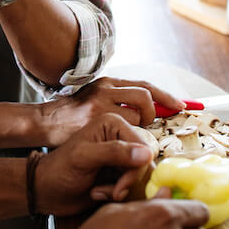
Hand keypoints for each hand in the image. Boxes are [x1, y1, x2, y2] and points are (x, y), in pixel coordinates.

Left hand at [33, 114, 153, 216]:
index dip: (135, 171)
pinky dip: (117, 194)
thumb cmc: (59, 170)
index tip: (120, 187)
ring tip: (99, 191)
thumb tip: (146, 154)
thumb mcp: (84, 158)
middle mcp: (120, 137)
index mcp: (114, 124)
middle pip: (144, 164)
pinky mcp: (118, 173)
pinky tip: (98, 193)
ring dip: (121, 190)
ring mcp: (120, 156)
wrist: (46, 189)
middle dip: (128, 183)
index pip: (144, 149)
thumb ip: (114, 153)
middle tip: (111, 192)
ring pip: (139, 177)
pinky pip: (132, 186)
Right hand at [37, 77, 184, 146]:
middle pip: (145, 95)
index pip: (145, 86)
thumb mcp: (95, 100)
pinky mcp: (93, 119)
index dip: (166, 96)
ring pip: (137, 114)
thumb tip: (149, 111)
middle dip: (157, 110)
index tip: (185, 105)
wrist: (43, 122)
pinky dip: (128, 139)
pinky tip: (120, 145)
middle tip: (155, 124)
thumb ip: (118, 102)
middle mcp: (106, 89)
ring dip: (140, 128)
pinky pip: (122, 129)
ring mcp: (100, 103)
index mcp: (108, 83)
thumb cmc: (71, 116)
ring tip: (131, 138)